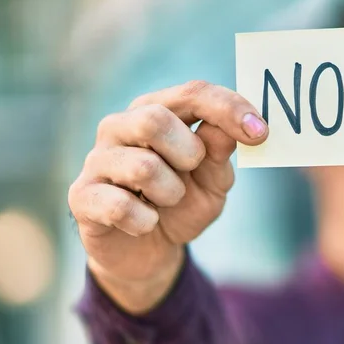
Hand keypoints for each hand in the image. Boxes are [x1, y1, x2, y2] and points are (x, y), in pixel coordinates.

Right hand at [68, 80, 267, 310]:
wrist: (148, 250)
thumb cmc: (182, 204)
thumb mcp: (212, 181)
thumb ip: (219, 153)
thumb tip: (231, 128)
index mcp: (157, 111)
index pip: (194, 93)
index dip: (230, 109)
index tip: (261, 133)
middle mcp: (121, 127)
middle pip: (154, 119)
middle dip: (189, 154)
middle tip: (192, 172)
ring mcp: (97, 160)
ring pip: (142, 166)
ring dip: (171, 193)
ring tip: (167, 201)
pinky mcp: (82, 196)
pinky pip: (120, 206)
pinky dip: (146, 221)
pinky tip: (146, 223)